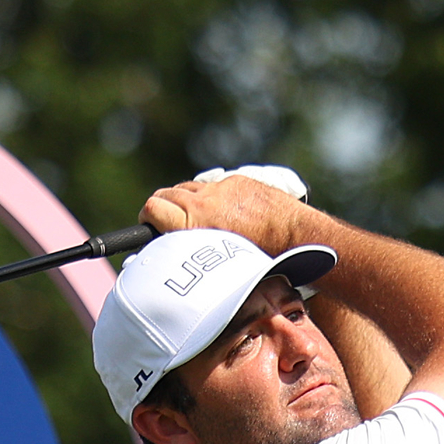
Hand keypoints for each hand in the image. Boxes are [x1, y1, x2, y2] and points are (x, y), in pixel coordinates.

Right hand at [144, 164, 312, 248]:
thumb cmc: (261, 261)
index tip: (149, 225)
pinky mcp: (237, 181)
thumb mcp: (219, 263)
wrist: (296, 237)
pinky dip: (212, 196)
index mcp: (195, 221)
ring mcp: (221, 188)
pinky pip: (214, 186)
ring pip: (187, 188)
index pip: (152, 208)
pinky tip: (223, 212)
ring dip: (185, 200)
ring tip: (194, 218)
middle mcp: (204, 200)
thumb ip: (192, 251)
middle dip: (162, 208)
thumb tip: (173, 256)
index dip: (148, 217)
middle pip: (165, 195)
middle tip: (166, 223)